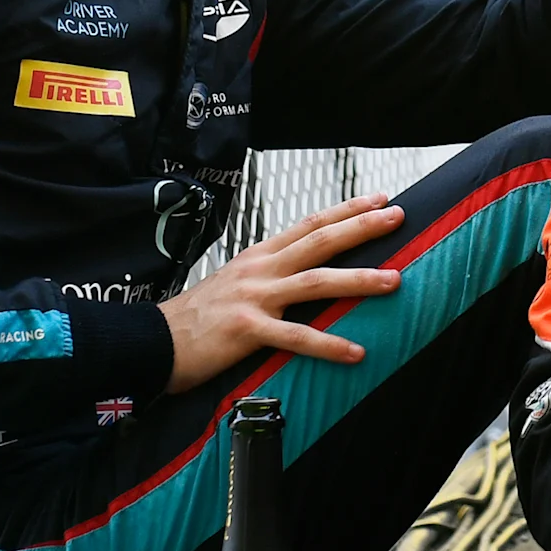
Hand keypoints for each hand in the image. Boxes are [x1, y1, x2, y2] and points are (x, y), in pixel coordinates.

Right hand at [154, 195, 404, 392]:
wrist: (153, 341)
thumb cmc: (198, 317)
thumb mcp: (236, 284)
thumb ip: (270, 276)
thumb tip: (306, 273)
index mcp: (260, 256)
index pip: (310, 224)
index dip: (346, 210)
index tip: (380, 199)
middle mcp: (260, 269)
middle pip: (319, 240)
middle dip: (361, 227)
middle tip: (397, 216)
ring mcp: (254, 297)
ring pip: (315, 281)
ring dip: (358, 280)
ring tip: (394, 280)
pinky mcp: (246, 330)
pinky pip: (295, 337)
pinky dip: (328, 344)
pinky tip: (355, 352)